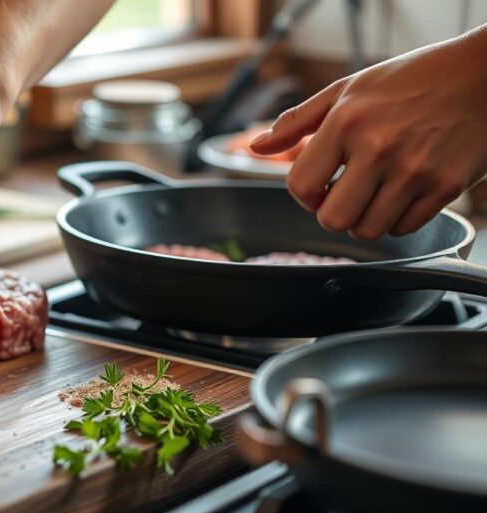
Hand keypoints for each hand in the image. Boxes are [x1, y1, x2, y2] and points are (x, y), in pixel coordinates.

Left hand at [250, 29, 486, 238]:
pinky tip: (401, 193)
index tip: (317, 186)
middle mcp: (379, 147)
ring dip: (364, 219)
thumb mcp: (348, 89)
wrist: (483, 74)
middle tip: (345, 194)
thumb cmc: (412, 78)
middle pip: (332, 218)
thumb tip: (255, 148)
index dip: (304, 193)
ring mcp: (415, 170)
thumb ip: (297, 121)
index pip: (300, 185)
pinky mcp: (446, 187)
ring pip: (367, 230)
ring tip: (374, 192)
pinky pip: (404, 228)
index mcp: (347, 122)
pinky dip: (397, 218)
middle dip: (332, 211)